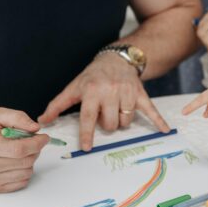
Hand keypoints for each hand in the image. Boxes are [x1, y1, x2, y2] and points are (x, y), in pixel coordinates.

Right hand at [0, 108, 48, 192]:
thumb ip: (18, 118)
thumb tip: (35, 128)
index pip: (19, 149)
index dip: (37, 143)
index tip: (44, 137)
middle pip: (26, 161)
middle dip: (35, 149)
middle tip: (30, 141)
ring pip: (27, 172)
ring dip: (30, 160)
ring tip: (18, 151)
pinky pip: (22, 182)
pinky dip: (24, 170)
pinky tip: (14, 162)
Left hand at [38, 54, 170, 150]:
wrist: (116, 59)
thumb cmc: (93, 76)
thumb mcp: (74, 87)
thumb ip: (58, 105)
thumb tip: (42, 121)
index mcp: (92, 91)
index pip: (89, 117)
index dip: (87, 133)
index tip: (86, 147)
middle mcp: (110, 91)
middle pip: (110, 123)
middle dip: (106, 125)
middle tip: (104, 115)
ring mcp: (127, 93)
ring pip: (125, 121)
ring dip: (121, 122)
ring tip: (116, 111)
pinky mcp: (140, 94)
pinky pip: (150, 109)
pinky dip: (158, 121)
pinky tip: (164, 130)